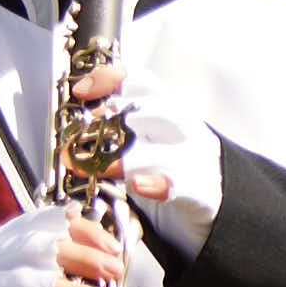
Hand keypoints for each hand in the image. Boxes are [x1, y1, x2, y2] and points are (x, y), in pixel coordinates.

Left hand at [86, 64, 221, 258]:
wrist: (217, 207)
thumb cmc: (169, 172)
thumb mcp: (143, 143)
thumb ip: (114, 132)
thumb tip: (69, 128)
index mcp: (168, 113)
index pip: (142, 81)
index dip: (110, 79)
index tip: (80, 92)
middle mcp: (183, 130)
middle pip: (156, 107)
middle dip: (116, 117)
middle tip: (82, 134)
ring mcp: (195, 159)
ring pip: (167, 145)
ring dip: (127, 156)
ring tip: (99, 167)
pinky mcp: (201, 191)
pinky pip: (182, 184)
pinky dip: (161, 183)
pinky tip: (139, 185)